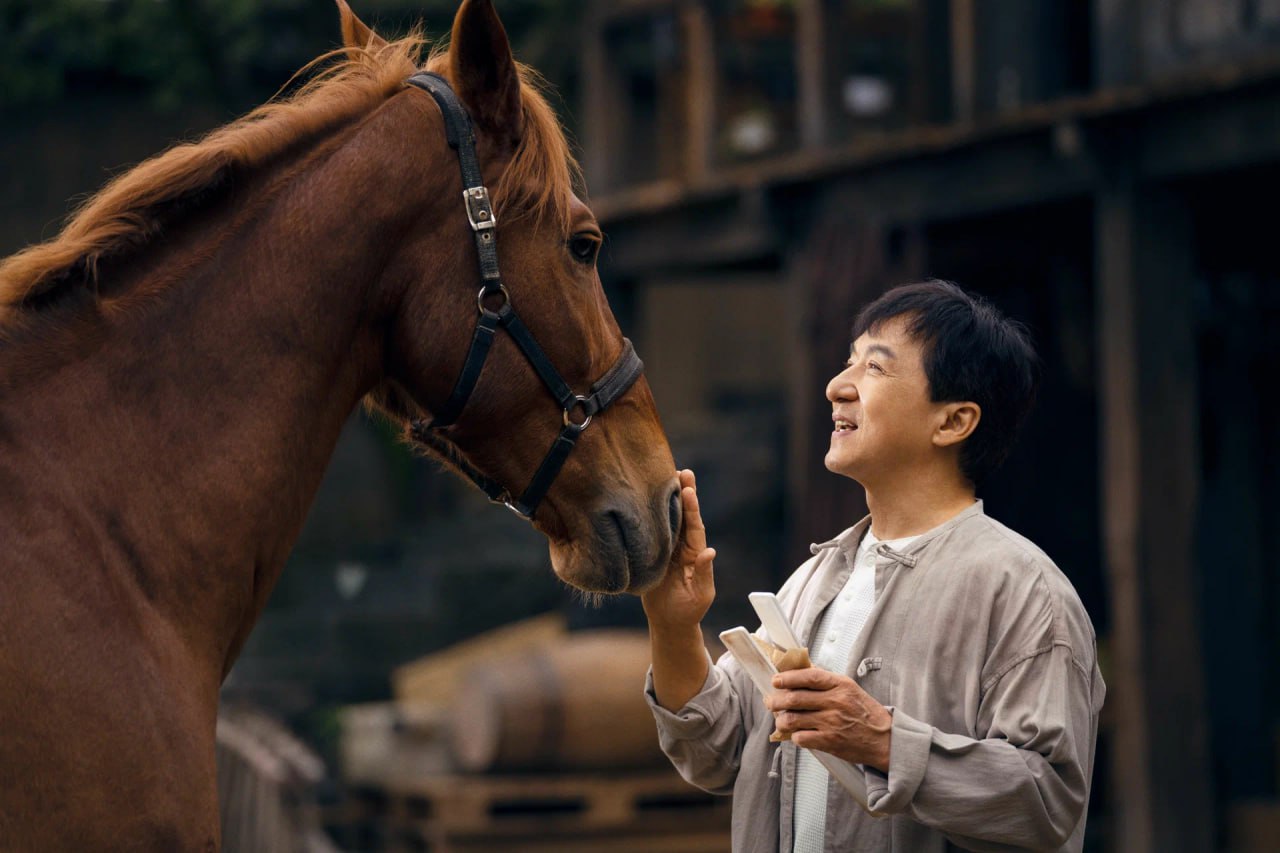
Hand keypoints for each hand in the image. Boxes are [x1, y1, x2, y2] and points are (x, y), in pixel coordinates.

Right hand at [642, 469, 715, 631]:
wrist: (670, 623)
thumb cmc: (689, 610)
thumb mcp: (701, 594)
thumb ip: (704, 573)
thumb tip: (710, 551)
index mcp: (695, 554)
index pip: (694, 526)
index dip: (692, 508)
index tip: (689, 488)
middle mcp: (682, 547)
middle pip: (683, 516)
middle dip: (683, 494)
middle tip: (682, 471)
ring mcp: (667, 549)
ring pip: (668, 520)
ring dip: (667, 500)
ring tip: (666, 476)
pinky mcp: (654, 554)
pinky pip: (653, 532)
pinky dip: (651, 516)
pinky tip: (646, 501)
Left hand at [766, 667, 892, 771]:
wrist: (884, 739)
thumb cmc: (865, 713)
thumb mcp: (849, 689)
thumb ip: (826, 681)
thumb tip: (801, 671)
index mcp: (840, 685)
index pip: (809, 677)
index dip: (788, 677)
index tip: (776, 680)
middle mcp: (835, 702)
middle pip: (795, 698)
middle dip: (776, 700)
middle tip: (771, 702)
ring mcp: (831, 723)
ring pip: (793, 719)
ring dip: (781, 720)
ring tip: (780, 720)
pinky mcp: (829, 741)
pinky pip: (801, 738)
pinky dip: (794, 736)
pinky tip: (796, 734)